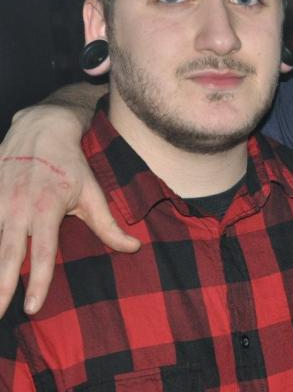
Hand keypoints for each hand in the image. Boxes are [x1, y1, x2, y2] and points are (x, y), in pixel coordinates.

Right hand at [0, 104, 139, 316]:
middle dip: (1, 287)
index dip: (39, 281)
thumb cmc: (71, 165)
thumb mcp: (92, 192)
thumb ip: (108, 225)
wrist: (43, 128)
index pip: (44, 252)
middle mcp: (18, 206)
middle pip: (7, 254)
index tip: (33, 308)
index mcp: (47, 207)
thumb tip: (134, 248)